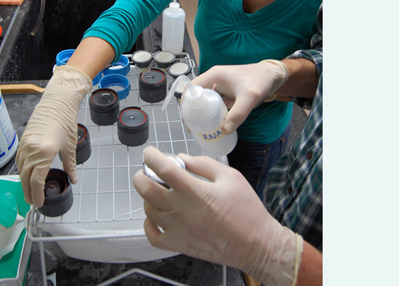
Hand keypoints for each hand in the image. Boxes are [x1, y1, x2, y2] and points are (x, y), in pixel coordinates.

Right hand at [16, 65, 91, 206]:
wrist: (57, 102)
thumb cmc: (65, 120)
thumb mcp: (70, 146)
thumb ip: (70, 165)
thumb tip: (73, 178)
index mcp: (44, 154)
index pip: (36, 182)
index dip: (37, 195)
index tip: (39, 202)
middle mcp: (32, 151)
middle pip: (26, 178)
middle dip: (29, 192)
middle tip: (33, 201)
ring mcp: (25, 145)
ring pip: (21, 170)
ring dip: (24, 182)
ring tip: (29, 191)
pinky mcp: (23, 140)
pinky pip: (19, 160)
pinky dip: (22, 169)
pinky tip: (26, 174)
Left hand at [133, 147, 301, 285]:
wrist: (256, 245)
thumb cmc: (247, 211)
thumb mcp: (231, 177)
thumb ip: (203, 164)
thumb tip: (182, 158)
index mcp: (195, 191)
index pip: (163, 168)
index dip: (151, 156)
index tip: (150, 153)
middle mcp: (181, 210)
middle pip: (146, 189)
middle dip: (142, 175)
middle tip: (147, 171)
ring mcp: (177, 229)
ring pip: (148, 209)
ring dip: (148, 197)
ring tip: (158, 192)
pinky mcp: (178, 245)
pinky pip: (152, 234)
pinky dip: (148, 223)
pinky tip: (155, 216)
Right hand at [191, 60, 287, 133]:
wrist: (273, 76)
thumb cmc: (260, 80)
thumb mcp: (250, 97)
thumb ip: (238, 113)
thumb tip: (224, 130)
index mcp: (214, 75)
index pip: (192, 88)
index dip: (186, 102)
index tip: (187, 118)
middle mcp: (214, 80)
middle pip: (196, 96)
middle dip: (193, 111)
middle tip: (193, 127)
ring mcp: (220, 87)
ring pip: (205, 101)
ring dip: (202, 114)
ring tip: (201, 129)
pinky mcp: (226, 94)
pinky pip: (215, 105)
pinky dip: (212, 114)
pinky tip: (214, 125)